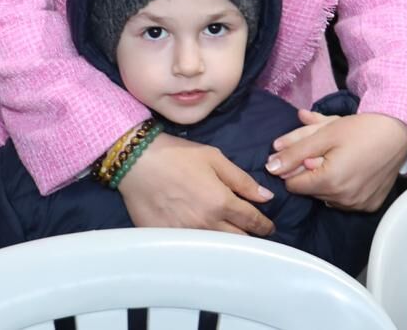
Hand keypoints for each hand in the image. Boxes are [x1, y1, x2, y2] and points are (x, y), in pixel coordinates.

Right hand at [116, 132, 274, 235]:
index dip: (264, 225)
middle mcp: (206, 224)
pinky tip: (206, 243)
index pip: (252, 221)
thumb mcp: (215, 159)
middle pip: (238, 240)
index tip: (268, 228)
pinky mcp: (168, 240)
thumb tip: (266, 197)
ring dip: (228, 245)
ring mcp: (186, 235)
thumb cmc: (177, 156)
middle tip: (255, 235)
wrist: (137, 162)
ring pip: (217, 248)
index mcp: (221, 202)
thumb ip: (242, 180)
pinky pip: (192, 250)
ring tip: (233, 240)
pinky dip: (202, 248)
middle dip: (250, 238)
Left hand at [267, 112, 406, 212]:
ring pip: (327, 197)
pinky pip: (345, 202)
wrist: (398, 132)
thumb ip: (294, 150)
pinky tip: (354, 171)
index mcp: (329, 181)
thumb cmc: (361, 129)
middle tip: (328, 151)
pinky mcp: (369, 206)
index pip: (293, 185)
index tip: (310, 153)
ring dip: (327, 181)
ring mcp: (357, 205)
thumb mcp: (324, 134)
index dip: (296, 167)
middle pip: (310, 191)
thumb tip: (270, 166)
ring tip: (343, 160)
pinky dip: (344, 189)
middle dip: (312, 172)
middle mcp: (343, 199)